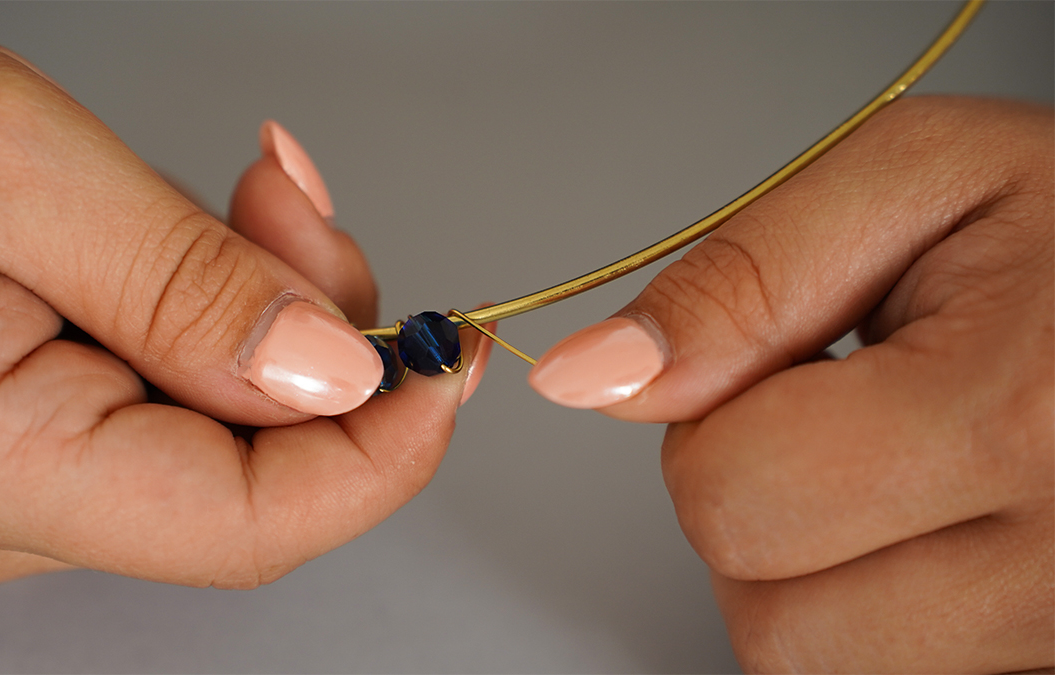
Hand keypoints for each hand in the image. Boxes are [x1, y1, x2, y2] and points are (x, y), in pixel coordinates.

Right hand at [0, 3, 488, 593]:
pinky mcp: (31, 438)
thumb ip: (189, 286)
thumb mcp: (17, 163)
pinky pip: (180, 402)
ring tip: (240, 200)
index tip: (443, 357)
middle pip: (252, 474)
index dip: (379, 454)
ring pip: (227, 433)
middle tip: (295, 207)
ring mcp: (10, 484)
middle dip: (318, 339)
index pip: (245, 527)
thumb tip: (336, 378)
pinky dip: (221, 317)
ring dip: (270, 313)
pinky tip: (190, 238)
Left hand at [527, 97, 1052, 670]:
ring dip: (818, 574)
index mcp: (1016, 418)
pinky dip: (882, 610)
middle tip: (845, 417)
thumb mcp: (916, 181)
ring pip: (827, 670)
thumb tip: (591, 378)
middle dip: (758, 513)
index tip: (779, 369)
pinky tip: (937, 524)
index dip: (710, 427)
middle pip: (773, 625)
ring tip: (901, 467)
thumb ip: (740, 280)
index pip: (729, 501)